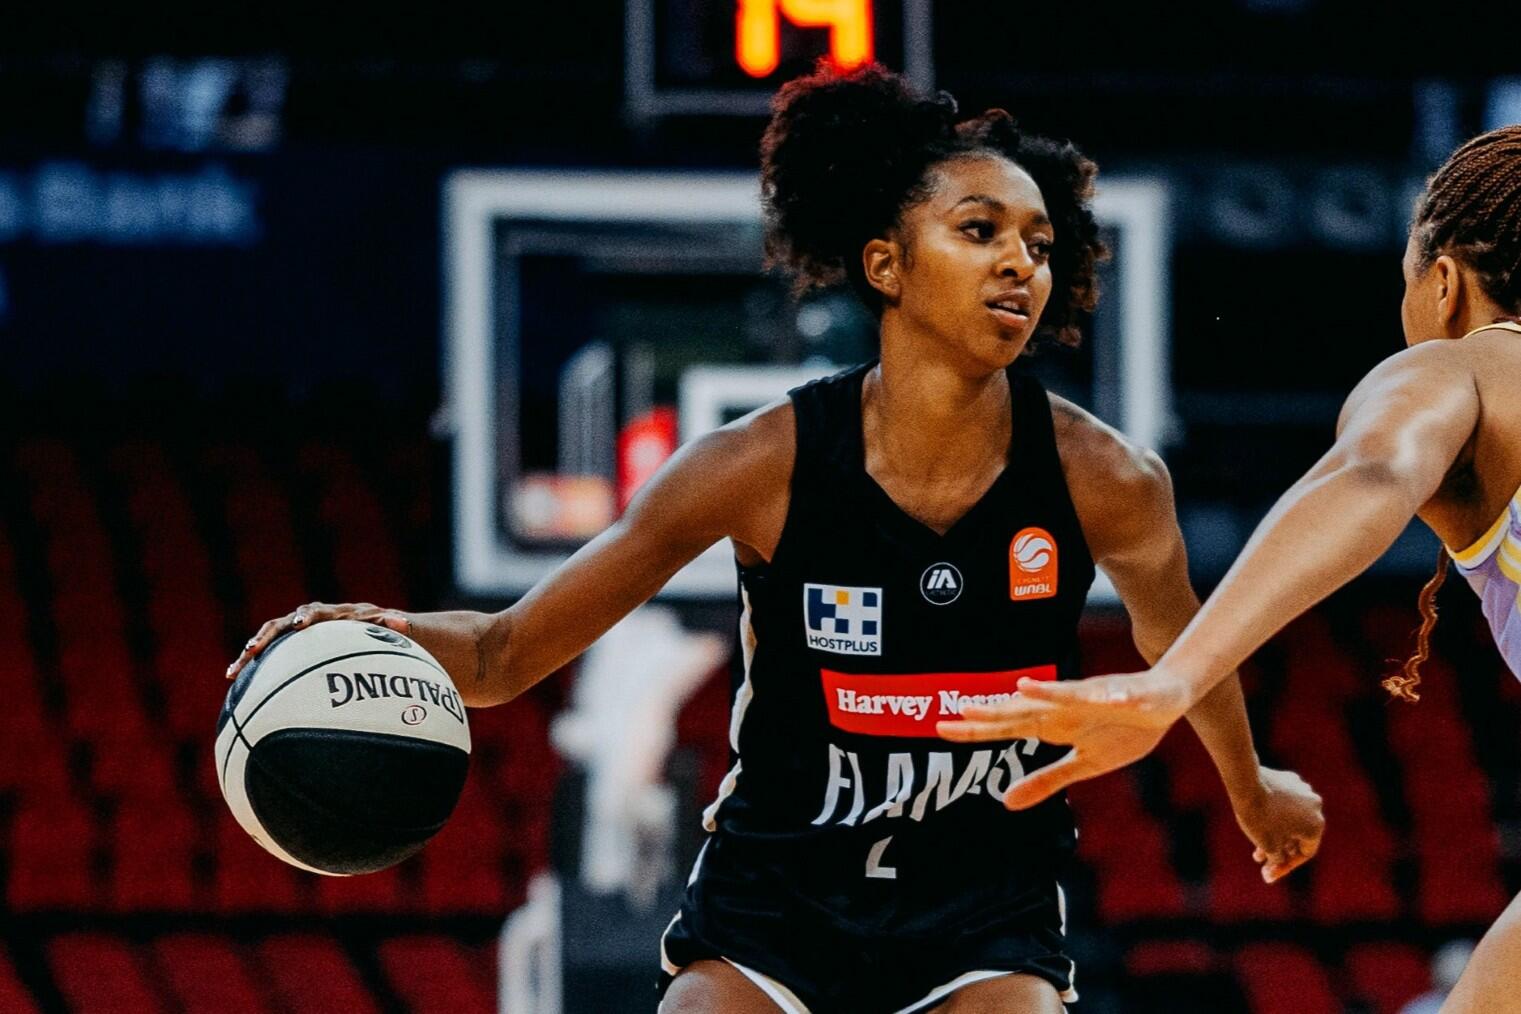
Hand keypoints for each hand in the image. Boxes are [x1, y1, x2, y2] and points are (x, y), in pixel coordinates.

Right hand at [225, 601, 410, 679]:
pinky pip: (267, 653)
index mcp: (330, 613)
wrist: (368, 625)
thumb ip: (393, 625)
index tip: (300, 625)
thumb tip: (405, 624)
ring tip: (233, 671)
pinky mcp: (288, 644)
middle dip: (265, 637)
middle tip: (252, 650)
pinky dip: (251, 665)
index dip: (306, 617)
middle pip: (281, 625)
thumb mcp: (387, 626)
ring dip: (250, 652)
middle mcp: (308, 619)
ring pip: (268, 638)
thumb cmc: (379, 628)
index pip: (315, 612)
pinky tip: (234, 681)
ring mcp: (295, 631)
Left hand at [938, 707, 1167, 810]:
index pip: (1008, 728)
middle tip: (963, 709)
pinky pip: (1120, 695)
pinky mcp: (1127, 694)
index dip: (978, 729)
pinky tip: (1106, 697)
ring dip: (1048, 693)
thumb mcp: (1083, 765)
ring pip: (1068, 695)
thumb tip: (1005, 803)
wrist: (1165, 700)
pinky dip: (1113, 697)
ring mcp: (1095, 699)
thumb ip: (1045, 781)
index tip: (941, 728)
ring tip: (1023, 689)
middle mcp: (1066, 708)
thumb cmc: (1122, 729)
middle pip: (1027, 710)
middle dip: (999, 710)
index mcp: (1054, 725)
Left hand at [1230, 766, 1324, 882]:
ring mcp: (1303, 790)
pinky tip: (1258, 820)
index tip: (1270, 873)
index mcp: (1316, 825)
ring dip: (1276, 833)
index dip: (1287, 866)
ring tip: (1256, 846)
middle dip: (1279, 850)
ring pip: (1290, 819)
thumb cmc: (1259, 817)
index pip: (1306, 853)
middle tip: (1261, 861)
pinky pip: (1284, 802)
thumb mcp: (1269, 847)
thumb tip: (1280, 860)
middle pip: (1298, 835)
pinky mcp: (1288, 779)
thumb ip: (1279, 859)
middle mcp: (1315, 807)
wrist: (1245, 783)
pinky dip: (1275, 814)